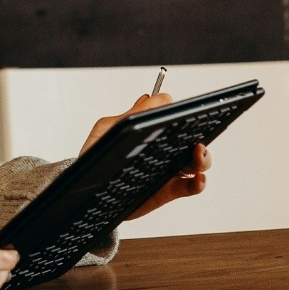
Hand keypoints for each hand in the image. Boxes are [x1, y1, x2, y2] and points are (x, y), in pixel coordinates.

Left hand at [80, 92, 212, 218]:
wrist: (85, 189)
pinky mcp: (168, 190)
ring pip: (196, 161)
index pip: (171, 117)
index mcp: (148, 130)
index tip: (181, 113)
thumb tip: (149, 98)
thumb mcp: (106, 130)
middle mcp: (162, 148)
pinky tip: (198, 178)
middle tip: (194, 136)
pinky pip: (191, 186)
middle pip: (190, 137)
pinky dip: (199, 183)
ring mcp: (167, 169)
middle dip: (199, 133)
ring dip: (202, 157)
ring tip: (197, 153)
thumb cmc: (94, 154)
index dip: (179, 112)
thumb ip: (128, 116)